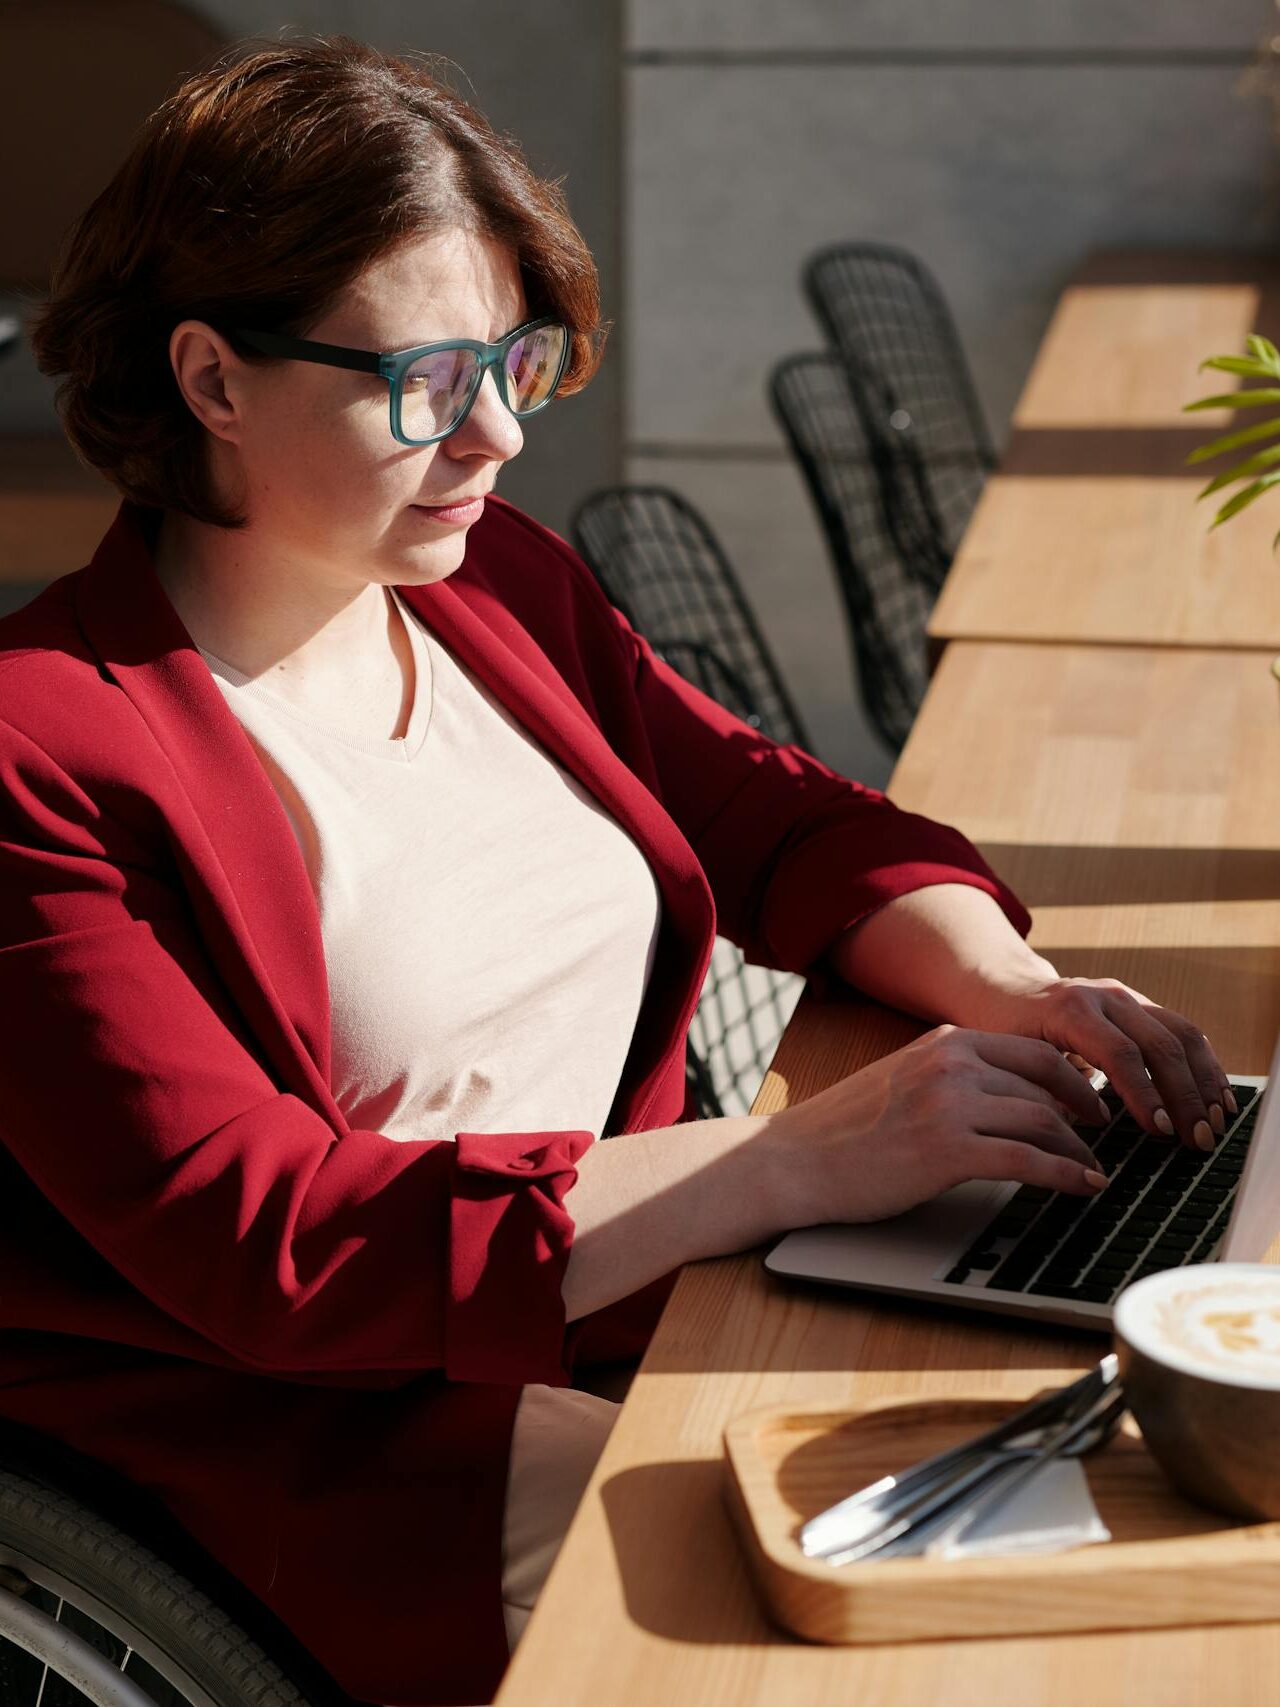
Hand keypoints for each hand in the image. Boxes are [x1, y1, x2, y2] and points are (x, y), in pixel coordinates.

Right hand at [772, 1024, 1109, 1227]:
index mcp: (944, 1042)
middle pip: (1047, 1082)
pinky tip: (1083, 1187)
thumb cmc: (844, 1131)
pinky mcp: (948, 1151)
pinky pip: (1028, 1160)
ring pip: (1043, 1120)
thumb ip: (954, 1078)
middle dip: (1086, 1111)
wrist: (795, 1160)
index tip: (1091, 1102)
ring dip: (1078, 1150)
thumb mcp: (904, 1080)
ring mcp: (950, 1105)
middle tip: (1105, 1135)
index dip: (1072, 1079)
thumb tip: (1010, 1099)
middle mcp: (952, 1064)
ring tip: (1094, 1170)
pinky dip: (1065, 1175)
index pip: (1031, 1051)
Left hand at [966, 975, 1232, 1151]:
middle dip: (1184, 1096)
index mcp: (1070, 1010)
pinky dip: (1206, 1064)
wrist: (1005, 990)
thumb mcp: (1013, 1059)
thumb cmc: (1004, 1031)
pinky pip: (1184, 1030)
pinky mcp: (1142, 1005)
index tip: (1159, 1130)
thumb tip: (1081, 1130)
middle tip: (1197, 1139)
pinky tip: (1217, 1095)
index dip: (1143, 1093)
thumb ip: (1045, 1088)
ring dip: (1204, 1081)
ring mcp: (1127, 997)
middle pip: (1160, 1043)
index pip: (1118, 1053)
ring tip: (1216, 1122)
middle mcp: (1105, 997)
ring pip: (1182, 1033)